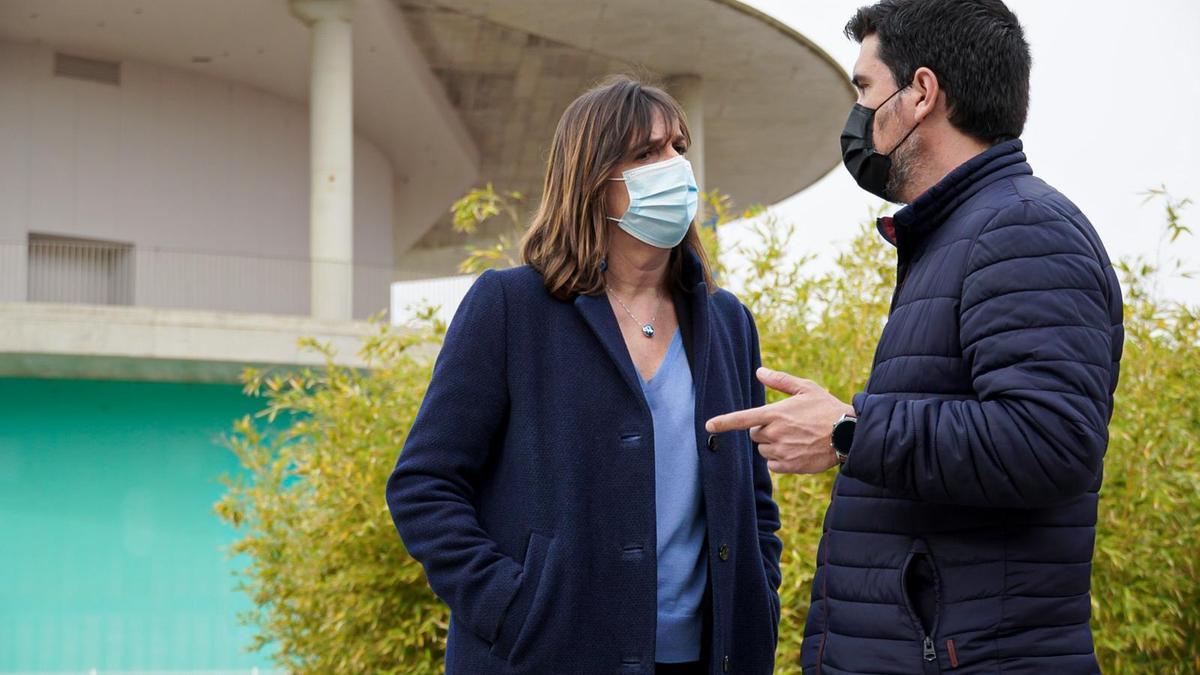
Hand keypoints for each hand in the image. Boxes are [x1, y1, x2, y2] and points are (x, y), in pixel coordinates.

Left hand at [705, 367, 855, 473]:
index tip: (709, 425)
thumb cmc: (827, 408)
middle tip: (786, 425)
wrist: (849, 435)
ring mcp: (782, 451)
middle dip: (764, 430)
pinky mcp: (790, 466)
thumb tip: (759, 372)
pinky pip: (772, 464)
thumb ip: (780, 381)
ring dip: (772, 445)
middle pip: (754, 435)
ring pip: (763, 450)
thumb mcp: (806, 388)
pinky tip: (796, 450)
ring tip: (795, 438)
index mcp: (776, 413)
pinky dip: (779, 459)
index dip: (724, 422)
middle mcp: (776, 433)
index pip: (743, 419)